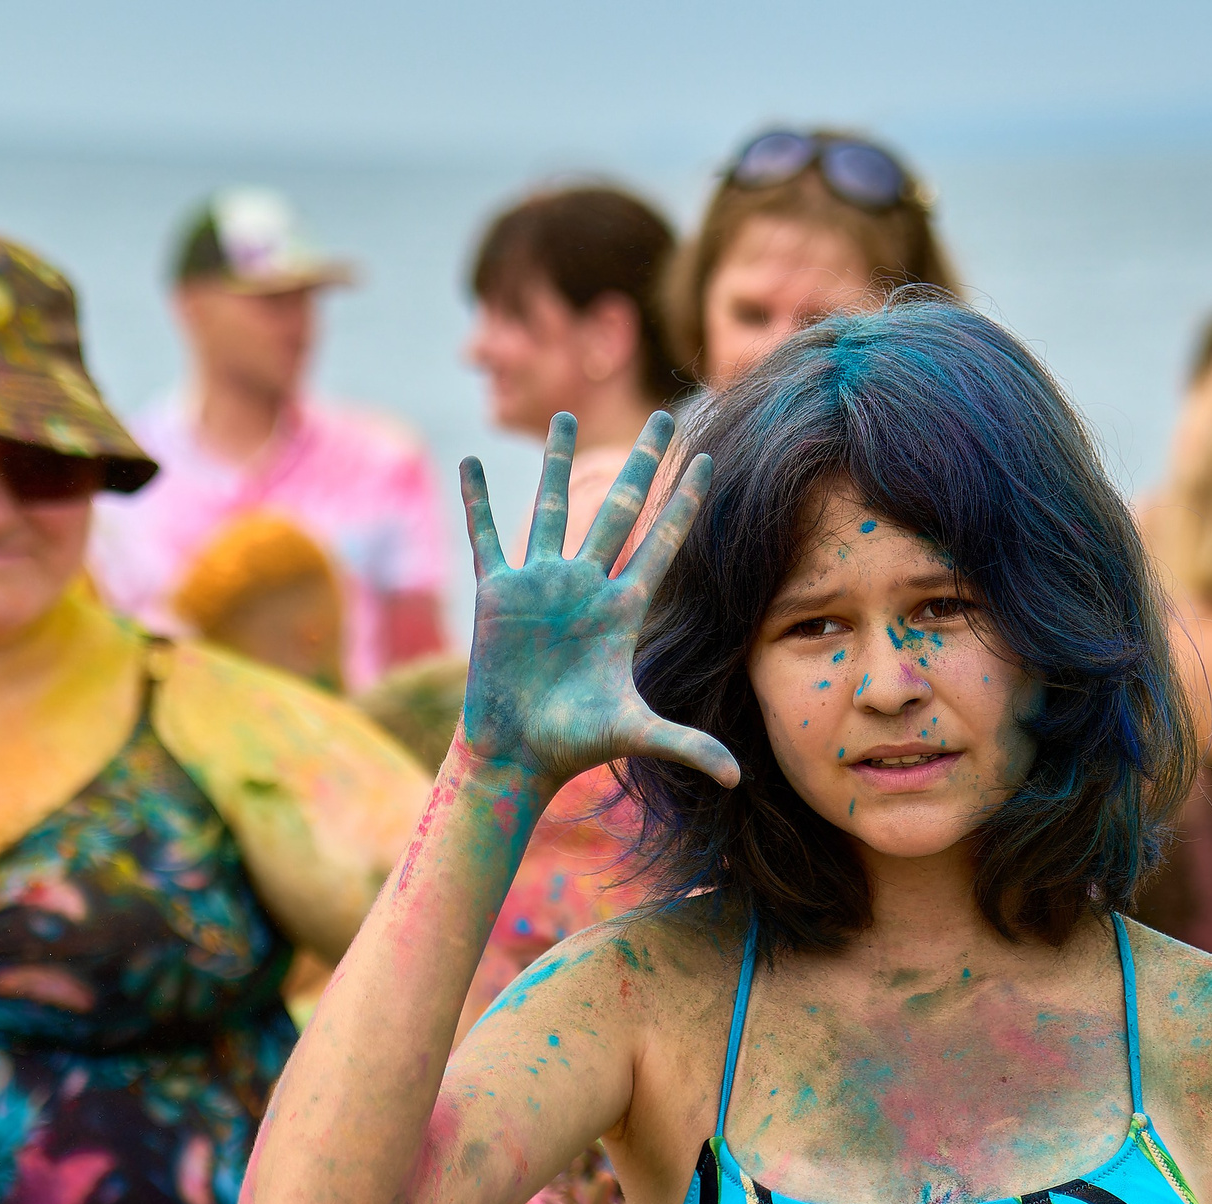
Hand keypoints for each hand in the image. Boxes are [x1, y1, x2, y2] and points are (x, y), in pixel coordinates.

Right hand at [457, 411, 737, 790]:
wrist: (519, 752)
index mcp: (622, 609)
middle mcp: (585, 586)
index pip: (664, 542)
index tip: (709, 460)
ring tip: (565, 418)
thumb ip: (687, 746)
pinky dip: (478, 502)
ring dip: (558, 463)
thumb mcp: (635, 733)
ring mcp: (540, 585)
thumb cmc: (576, 744)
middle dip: (642, 462)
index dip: (686, 502)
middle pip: (619, 509)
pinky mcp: (498, 593)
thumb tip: (736, 778)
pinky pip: (487, 538)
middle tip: (663, 417)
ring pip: (552, 508)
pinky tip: (474, 464)